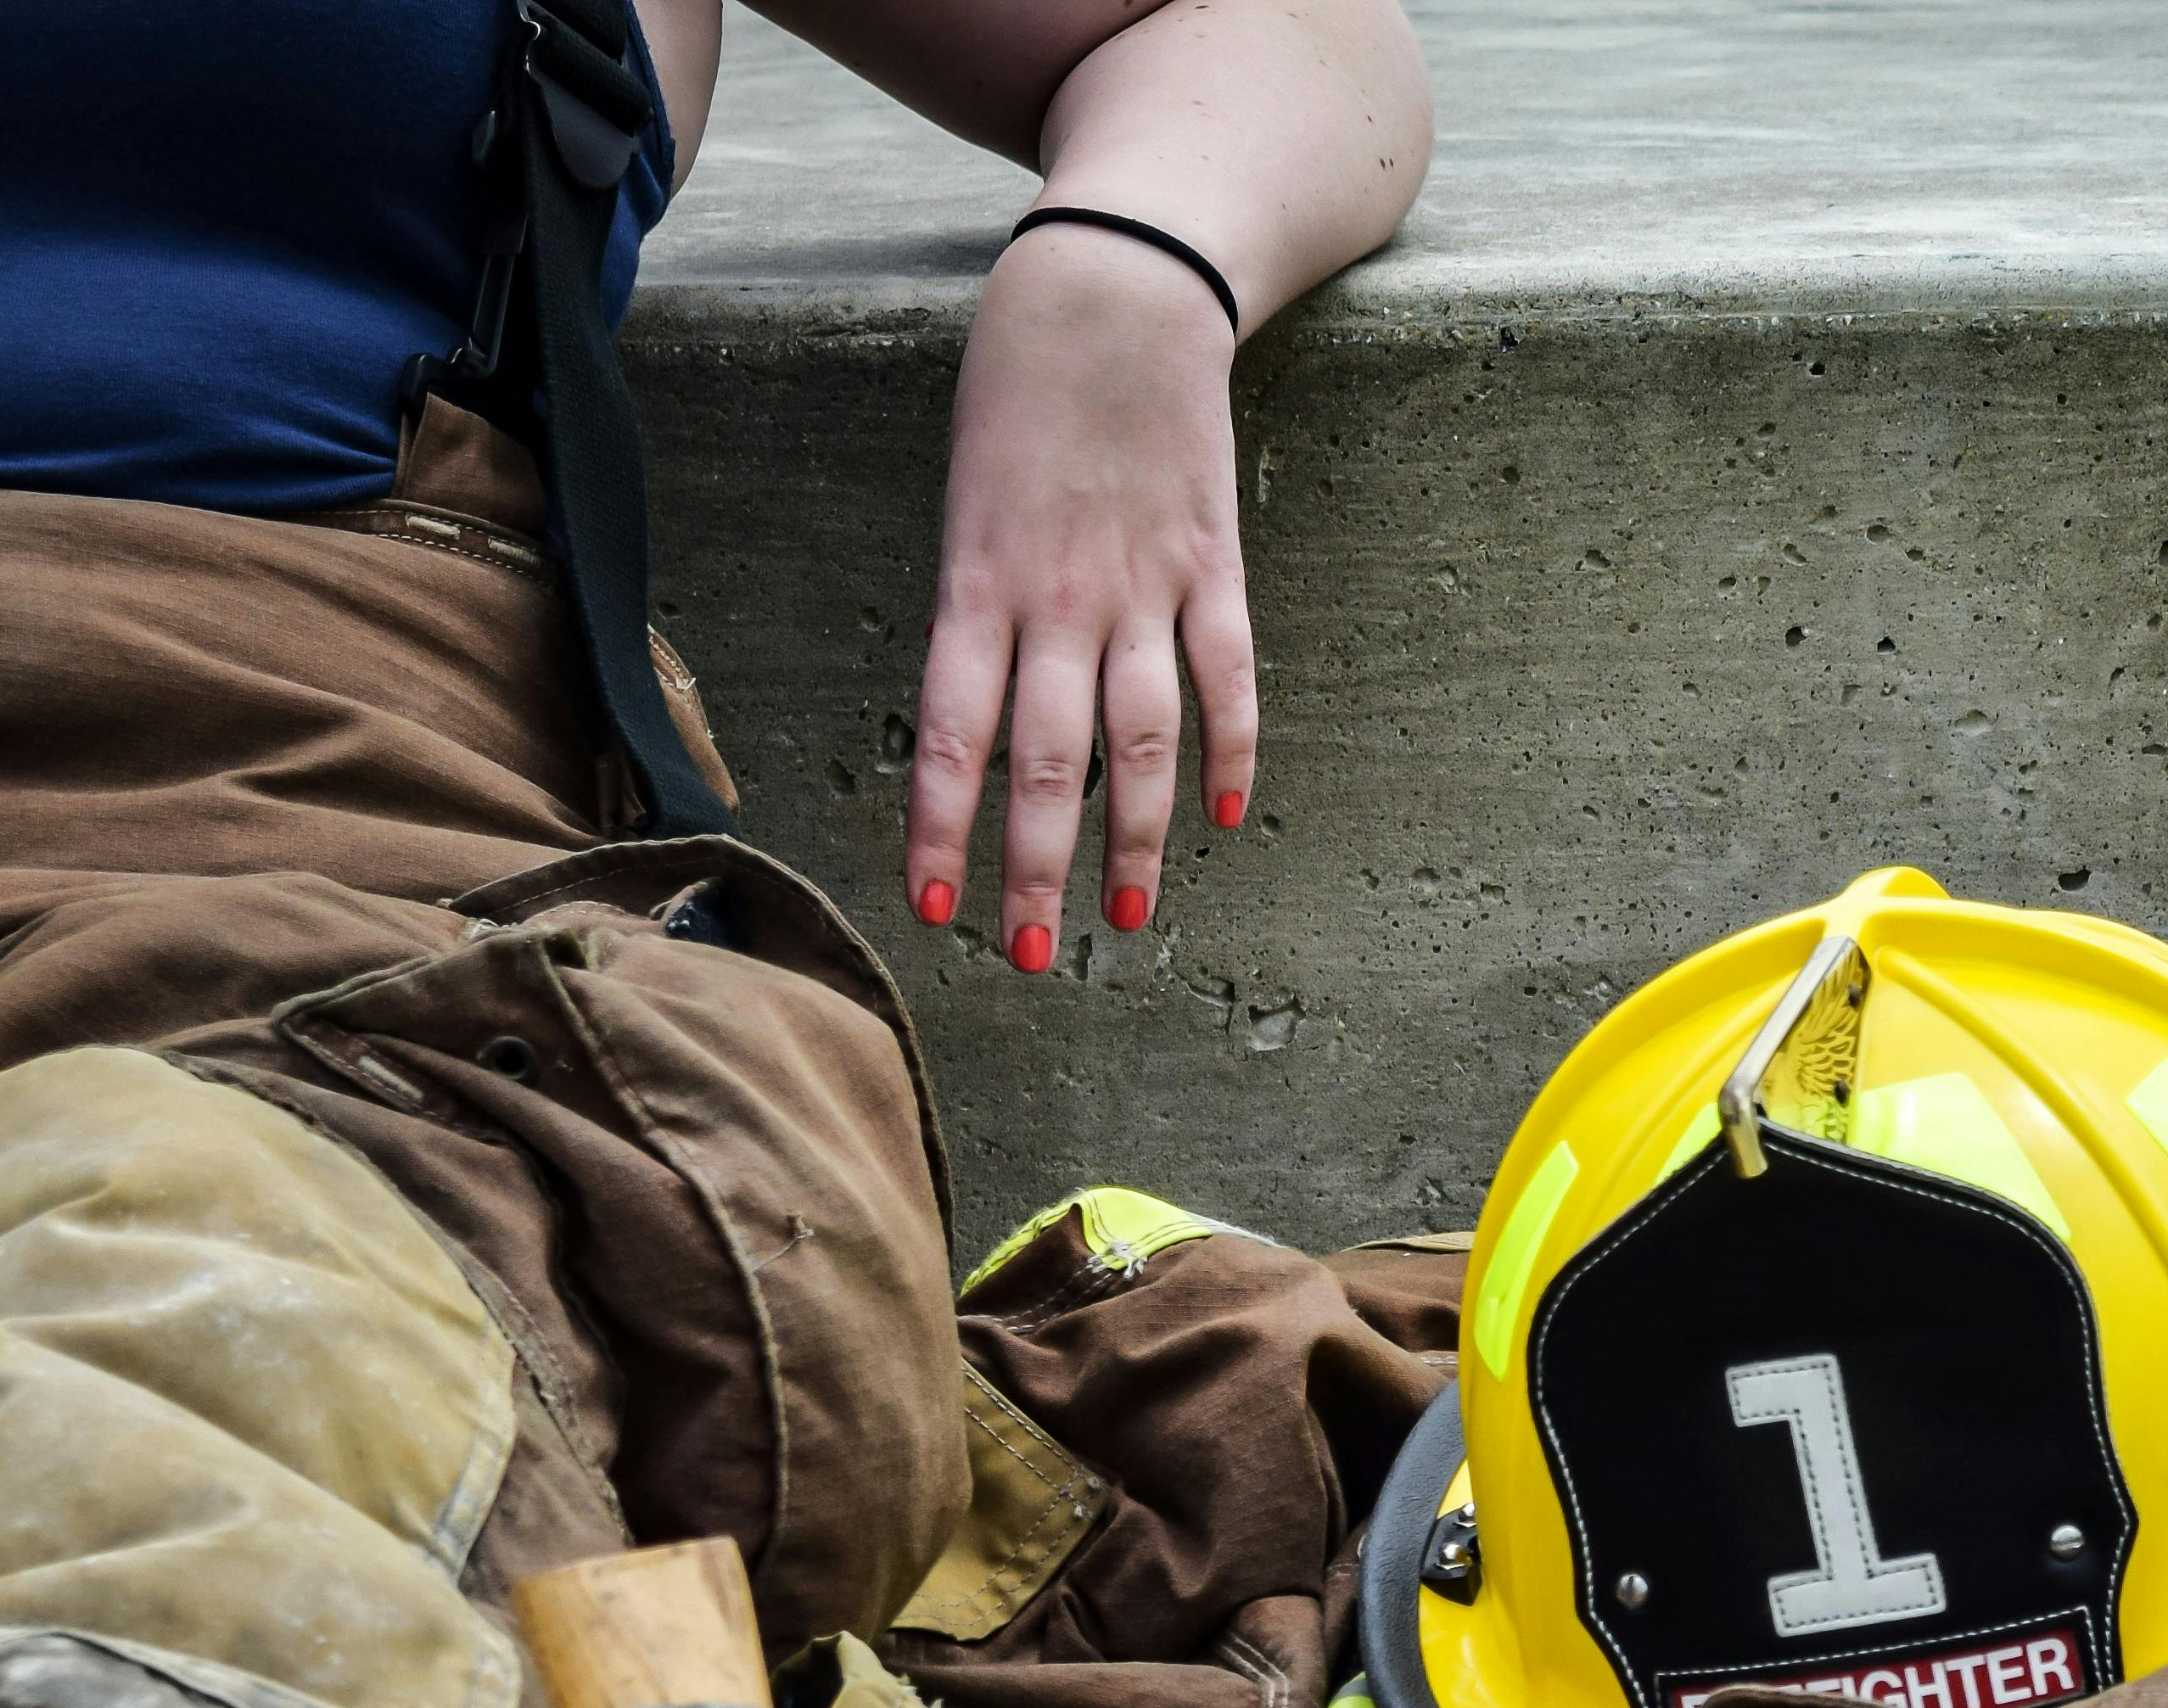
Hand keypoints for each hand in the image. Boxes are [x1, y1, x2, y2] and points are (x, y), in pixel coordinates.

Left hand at [904, 219, 1253, 970]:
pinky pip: (1228, 678)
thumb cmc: (1019, 389)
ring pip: (1142, 740)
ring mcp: (1146, 586)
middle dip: (1036, 869)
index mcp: (979, 582)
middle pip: (1049, 762)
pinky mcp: (1214, 565)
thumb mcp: (964, 498)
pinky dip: (1231, 751)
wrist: (1116, 290)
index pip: (951, 735)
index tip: (936, 910)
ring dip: (1132, 840)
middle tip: (1031, 957)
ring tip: (1124, 919)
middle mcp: (1061, 599)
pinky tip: (1223, 816)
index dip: (943, 828)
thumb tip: (979, 718)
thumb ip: (977, 609)